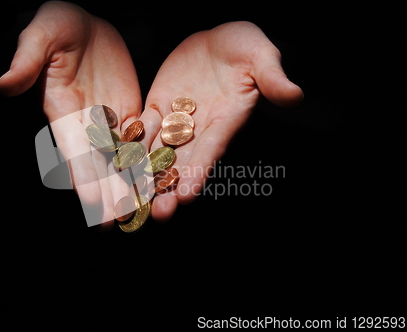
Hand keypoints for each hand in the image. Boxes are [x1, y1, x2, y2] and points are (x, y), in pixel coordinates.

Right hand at [0, 1, 141, 229]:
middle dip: (108, 192)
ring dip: (131, 183)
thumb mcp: (41, 35)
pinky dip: (149, 158)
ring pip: (122, 156)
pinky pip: (142, 137)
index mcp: (62, 110)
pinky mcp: (129, 110)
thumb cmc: (57, 24)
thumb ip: (27, 61)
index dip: (81, 176)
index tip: (91, 203)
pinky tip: (160, 178)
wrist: (86, 23)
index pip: (72, 149)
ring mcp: (109, 119)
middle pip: (99, 162)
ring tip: (142, 209)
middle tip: (119, 222)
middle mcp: (86, 122)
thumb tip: (3, 85)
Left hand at [140, 21, 302, 221]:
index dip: (200, 172)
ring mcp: (177, 120)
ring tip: (133, 199)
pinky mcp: (158, 107)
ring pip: (158, 152)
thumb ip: (272, 77)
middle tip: (159, 214)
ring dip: (146, 175)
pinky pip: (142, 127)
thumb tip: (294, 96)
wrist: (217, 42)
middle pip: (184, 162)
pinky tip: (116, 162)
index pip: (212, 150)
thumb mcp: (261, 55)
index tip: (188, 196)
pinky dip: (131, 144)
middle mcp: (200, 128)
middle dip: (171, 188)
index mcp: (226, 120)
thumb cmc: (244, 47)